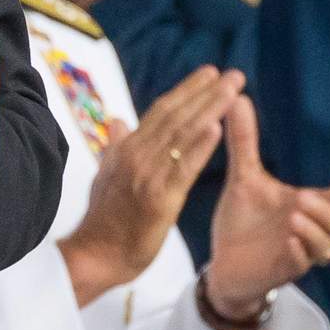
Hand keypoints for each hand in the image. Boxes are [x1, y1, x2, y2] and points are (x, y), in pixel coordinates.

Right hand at [59, 66, 244, 306]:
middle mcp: (136, 156)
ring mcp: (147, 176)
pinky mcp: (159, 199)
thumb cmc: (103, 219)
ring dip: (210, 109)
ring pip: (182, 135)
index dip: (187, 90)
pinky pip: (183, 168)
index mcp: (126, 149)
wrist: (95, 255)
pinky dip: (200, 147)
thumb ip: (115, 145)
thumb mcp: (105, 175)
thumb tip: (116, 119)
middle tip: (233, 75)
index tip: (209, 74)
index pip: (160, 111)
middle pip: (175, 116)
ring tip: (233, 90)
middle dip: (206, 92)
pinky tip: (218, 129)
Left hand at [206, 98, 329, 321]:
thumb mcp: (244, 177)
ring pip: (325, 247)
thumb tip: (237, 97)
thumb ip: (245, 141)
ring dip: (314, 232)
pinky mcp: (282, 272)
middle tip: (303, 198)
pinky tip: (287, 241)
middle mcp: (309, 230)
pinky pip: (299, 266)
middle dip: (328, 210)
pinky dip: (298, 254)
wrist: (223, 264)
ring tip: (294, 217)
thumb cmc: (242, 222)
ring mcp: (298, 253)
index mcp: (307, 207)